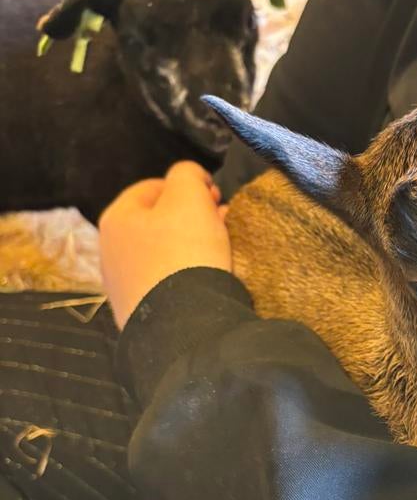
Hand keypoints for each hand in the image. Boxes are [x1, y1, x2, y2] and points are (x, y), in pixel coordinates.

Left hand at [99, 161, 230, 328]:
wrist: (182, 325)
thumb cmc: (184, 252)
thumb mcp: (190, 197)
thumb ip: (188, 175)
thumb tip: (191, 178)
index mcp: (116, 217)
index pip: (154, 186)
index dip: (189, 186)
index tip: (217, 198)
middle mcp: (111, 249)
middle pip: (158, 220)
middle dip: (192, 215)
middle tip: (222, 222)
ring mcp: (123, 284)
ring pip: (163, 250)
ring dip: (190, 243)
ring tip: (218, 249)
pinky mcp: (139, 311)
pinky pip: (166, 280)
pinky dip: (185, 272)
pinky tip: (204, 277)